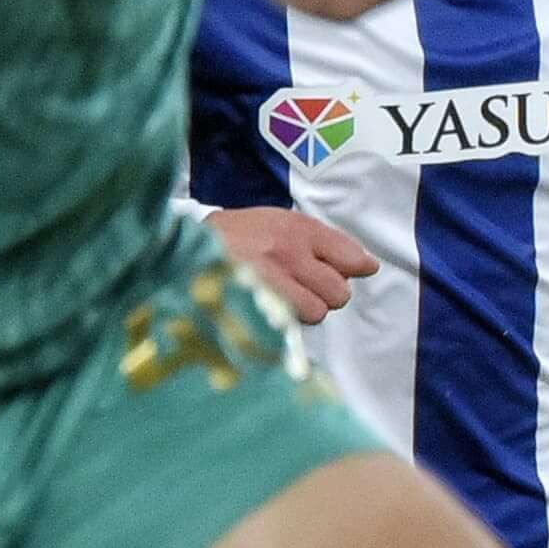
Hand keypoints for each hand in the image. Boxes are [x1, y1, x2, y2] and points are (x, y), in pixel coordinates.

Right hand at [208, 204, 376, 322]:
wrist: (179, 246)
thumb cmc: (236, 235)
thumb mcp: (279, 222)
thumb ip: (325, 243)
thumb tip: (368, 266)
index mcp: (296, 228)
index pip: (351, 258)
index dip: (348, 271)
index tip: (335, 273)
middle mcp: (286, 252)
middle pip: (339, 292)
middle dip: (326, 295)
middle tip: (300, 288)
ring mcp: (268, 280)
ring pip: (317, 312)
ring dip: (304, 311)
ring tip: (280, 300)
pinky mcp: (252, 305)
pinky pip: (289, 326)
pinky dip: (283, 323)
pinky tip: (267, 311)